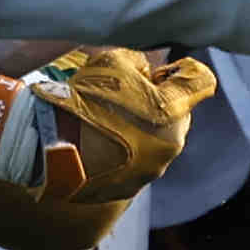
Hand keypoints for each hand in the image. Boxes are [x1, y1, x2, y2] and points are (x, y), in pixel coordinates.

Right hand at [28, 48, 216, 202]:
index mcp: (172, 111)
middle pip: (178, 115)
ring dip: (140, 130)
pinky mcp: (131, 188)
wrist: (48, 145)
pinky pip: (136, 163)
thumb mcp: (112, 61)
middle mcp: (171, 145)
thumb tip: (146, 71)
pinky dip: (124, 152)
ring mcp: (151, 171)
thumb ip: (139, 62)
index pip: (201, 82)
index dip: (184, 71)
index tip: (164, 72)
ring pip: (157, 141)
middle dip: (158, 104)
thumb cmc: (82, 99)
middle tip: (124, 97)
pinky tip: (97, 143)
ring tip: (104, 122)